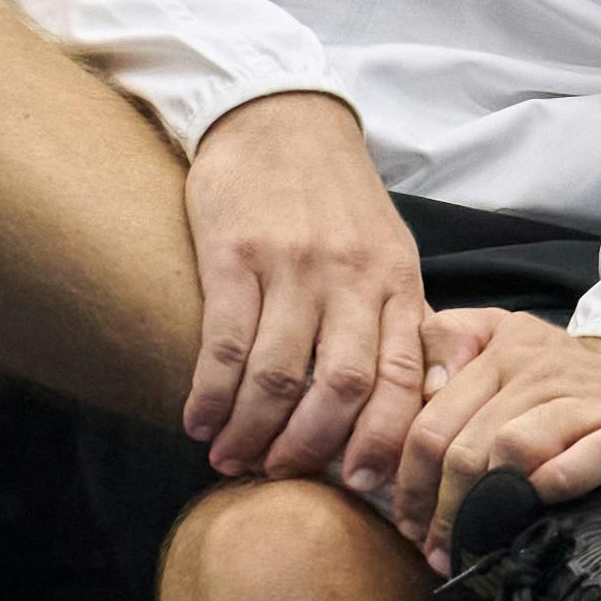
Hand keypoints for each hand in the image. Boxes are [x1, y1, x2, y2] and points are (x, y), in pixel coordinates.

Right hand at [177, 92, 432, 484]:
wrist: (277, 115)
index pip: (400, 380)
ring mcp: (293, 266)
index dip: (380, 442)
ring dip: (251, 431)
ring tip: (229, 458)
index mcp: (396, 281)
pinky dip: (211, 394)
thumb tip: (402, 406)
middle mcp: (351, 277)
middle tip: (279, 475)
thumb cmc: (332, 194)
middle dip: (308, 447)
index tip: (359, 485)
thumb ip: (394, 320)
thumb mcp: (386, 249)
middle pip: (340, 388)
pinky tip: (198, 421)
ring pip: (278, 375)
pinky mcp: (235, 254)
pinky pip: (224, 342)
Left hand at [390, 325, 600, 564]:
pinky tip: (536, 507)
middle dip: (439, 508)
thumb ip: (449, 346)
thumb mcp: (504, 342)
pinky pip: (587, 456)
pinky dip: (556, 482)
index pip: (431, 420)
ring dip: (484, 506)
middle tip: (433, 548)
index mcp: (498, 349)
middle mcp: (539, 368)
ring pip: (513, 448)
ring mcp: (587, 399)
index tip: (404, 522)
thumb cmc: (568, 382)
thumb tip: (419, 392)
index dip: (408, 480)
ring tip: (472, 544)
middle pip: (465, 445)